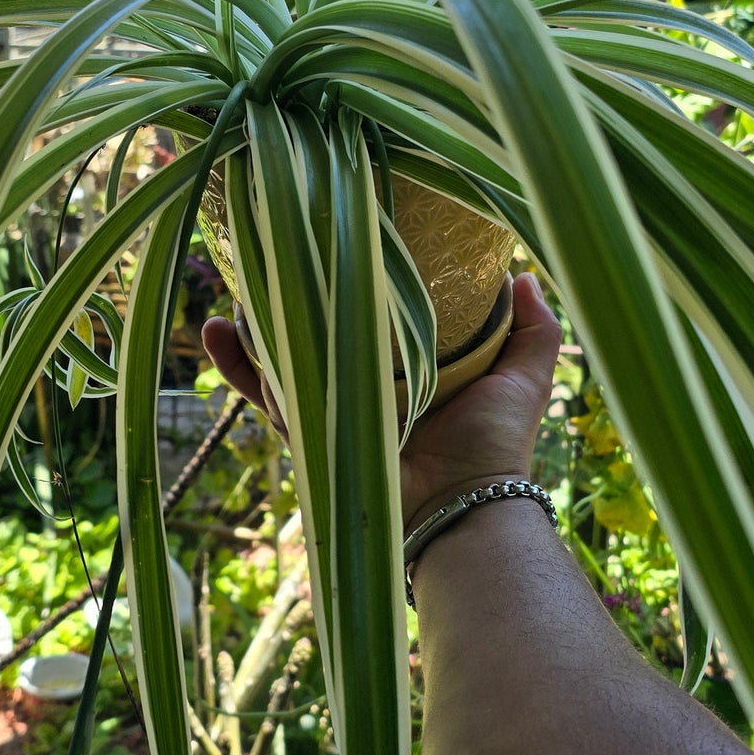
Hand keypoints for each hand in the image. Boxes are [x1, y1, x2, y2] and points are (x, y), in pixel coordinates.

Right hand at [201, 272, 561, 532]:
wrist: (465, 506)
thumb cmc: (496, 445)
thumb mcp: (525, 379)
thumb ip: (534, 331)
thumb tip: (523, 275)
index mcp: (414, 369)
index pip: (374, 319)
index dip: (352, 289)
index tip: (333, 248)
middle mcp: (371, 388)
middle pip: (320, 336)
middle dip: (289, 302)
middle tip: (266, 261)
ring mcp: (338, 413)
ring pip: (285, 363)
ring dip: (253, 329)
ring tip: (232, 291)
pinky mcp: (315, 436)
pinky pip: (273, 400)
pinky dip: (244, 370)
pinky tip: (219, 333)